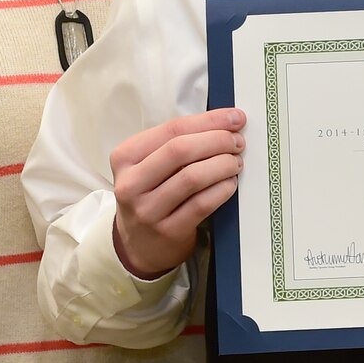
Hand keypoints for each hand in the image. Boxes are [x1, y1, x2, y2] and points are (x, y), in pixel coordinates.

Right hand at [111, 108, 245, 278]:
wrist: (138, 245)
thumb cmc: (151, 195)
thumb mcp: (148, 166)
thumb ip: (176, 143)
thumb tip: (225, 123)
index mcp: (125, 157)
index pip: (171, 129)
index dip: (208, 121)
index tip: (234, 118)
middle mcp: (131, 183)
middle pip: (180, 150)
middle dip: (217, 140)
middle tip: (237, 142)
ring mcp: (147, 210)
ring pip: (193, 177)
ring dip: (223, 165)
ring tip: (235, 162)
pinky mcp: (167, 231)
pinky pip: (202, 204)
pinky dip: (222, 189)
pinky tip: (230, 183)